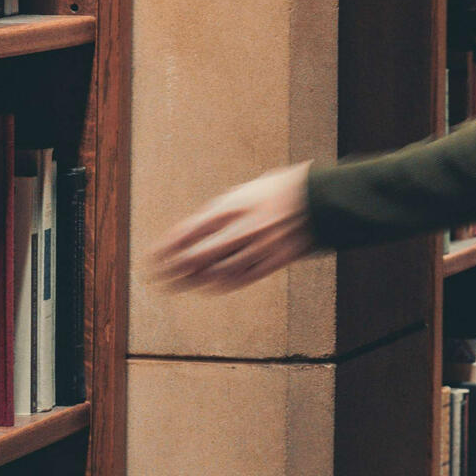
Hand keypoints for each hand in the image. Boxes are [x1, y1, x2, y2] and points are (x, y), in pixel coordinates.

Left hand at [149, 164, 314, 291]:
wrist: (321, 196)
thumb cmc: (279, 189)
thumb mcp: (244, 192)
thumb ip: (220, 212)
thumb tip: (193, 232)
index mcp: (233, 206)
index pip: (191, 231)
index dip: (169, 247)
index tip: (153, 257)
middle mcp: (243, 227)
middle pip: (200, 256)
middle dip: (176, 269)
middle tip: (159, 277)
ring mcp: (260, 246)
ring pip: (220, 271)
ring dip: (196, 280)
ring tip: (179, 284)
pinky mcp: (276, 260)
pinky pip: (244, 277)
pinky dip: (223, 283)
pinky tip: (209, 285)